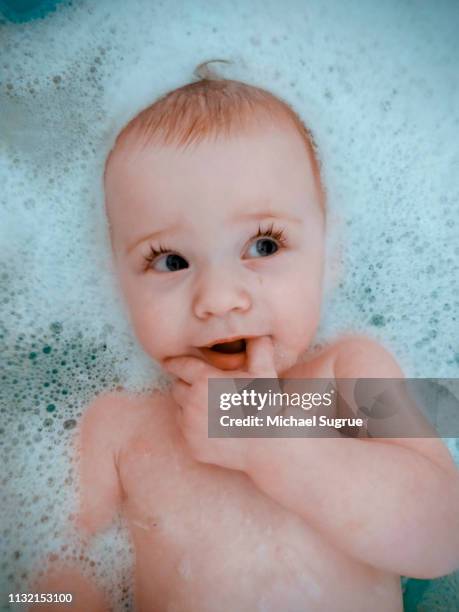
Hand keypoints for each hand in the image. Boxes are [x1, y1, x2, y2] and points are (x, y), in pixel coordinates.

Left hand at [162, 336, 277, 470]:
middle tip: (206, 387)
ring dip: (190, 406)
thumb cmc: (265, 405)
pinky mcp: (193, 446)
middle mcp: (191, 403)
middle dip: (188, 385)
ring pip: (181, 410)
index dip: (176, 362)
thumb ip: (257, 347)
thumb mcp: (264, 371)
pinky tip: (214, 426)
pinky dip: (195, 427)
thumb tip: (257, 334)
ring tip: (212, 407)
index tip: (172, 361)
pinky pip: (187, 431)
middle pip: (178, 387)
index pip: (178, 365)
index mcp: (203, 381)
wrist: (268, 446)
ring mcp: (190, 428)